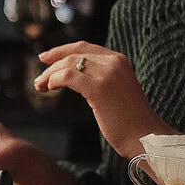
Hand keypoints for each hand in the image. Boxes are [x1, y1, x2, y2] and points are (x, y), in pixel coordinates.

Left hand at [34, 41, 179, 159]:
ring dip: (50, 75)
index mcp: (119, 61)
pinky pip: (68, 77)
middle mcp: (114, 62)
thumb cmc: (129, 122)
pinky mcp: (99, 88)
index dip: (62, 51)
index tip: (46, 58)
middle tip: (39, 79)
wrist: (144, 137)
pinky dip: (54, 80)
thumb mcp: (116, 91)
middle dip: (52, 63)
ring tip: (41, 87)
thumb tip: (75, 80)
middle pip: (74, 53)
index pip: (84, 48)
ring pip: (68, 64)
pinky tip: (50, 89)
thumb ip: (100, 80)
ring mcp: (107, 73)